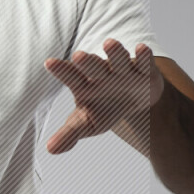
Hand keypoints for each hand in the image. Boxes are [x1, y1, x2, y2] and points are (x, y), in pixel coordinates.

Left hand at [43, 39, 164, 153]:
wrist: (134, 102)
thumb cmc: (104, 108)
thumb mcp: (86, 123)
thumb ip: (68, 134)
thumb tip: (50, 150)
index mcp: (84, 85)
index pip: (71, 77)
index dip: (61, 71)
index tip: (48, 63)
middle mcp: (102, 74)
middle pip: (93, 67)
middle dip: (87, 62)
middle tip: (78, 56)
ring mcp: (123, 70)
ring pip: (118, 59)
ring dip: (115, 53)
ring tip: (109, 43)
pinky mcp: (144, 70)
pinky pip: (144, 62)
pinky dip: (143, 56)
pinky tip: (141, 48)